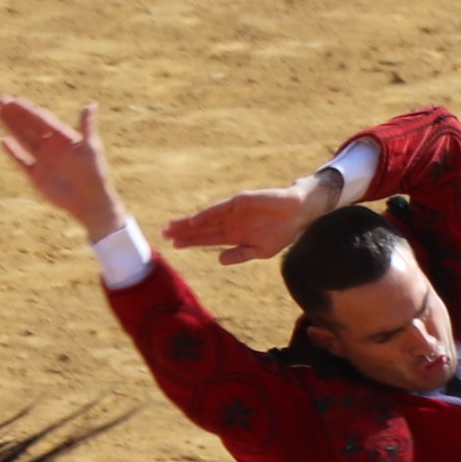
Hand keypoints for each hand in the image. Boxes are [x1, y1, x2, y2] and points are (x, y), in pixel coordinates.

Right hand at [0, 97, 133, 239]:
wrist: (89, 202)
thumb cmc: (95, 174)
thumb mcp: (91, 148)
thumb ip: (86, 126)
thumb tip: (90, 105)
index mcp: (64, 137)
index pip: (42, 119)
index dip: (28, 109)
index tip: (14, 99)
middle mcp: (52, 146)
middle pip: (29, 126)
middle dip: (15, 114)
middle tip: (0, 100)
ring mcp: (43, 160)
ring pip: (23, 139)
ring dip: (11, 127)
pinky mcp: (37, 176)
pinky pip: (22, 161)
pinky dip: (13, 152)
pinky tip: (3, 141)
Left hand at [165, 171, 339, 269]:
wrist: (297, 214)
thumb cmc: (281, 232)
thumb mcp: (260, 251)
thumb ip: (239, 255)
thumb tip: (219, 259)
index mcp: (233, 235)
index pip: (206, 239)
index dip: (190, 242)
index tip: (173, 246)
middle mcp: (229, 223)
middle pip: (201, 229)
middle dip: (182, 232)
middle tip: (163, 235)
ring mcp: (233, 211)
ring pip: (205, 219)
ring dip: (188, 224)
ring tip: (170, 227)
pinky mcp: (239, 202)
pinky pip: (219, 210)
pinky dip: (206, 216)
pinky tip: (193, 221)